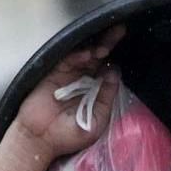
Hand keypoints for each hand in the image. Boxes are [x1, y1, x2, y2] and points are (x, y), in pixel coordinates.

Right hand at [13, 24, 126, 158]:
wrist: (41, 141)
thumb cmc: (69, 135)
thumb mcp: (97, 120)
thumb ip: (106, 97)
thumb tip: (114, 73)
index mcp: (95, 89)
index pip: (107, 68)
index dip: (116, 57)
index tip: (129, 44)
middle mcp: (82, 78)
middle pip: (98, 56)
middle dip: (109, 42)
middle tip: (120, 29)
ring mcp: (67, 75)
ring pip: (84, 55)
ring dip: (95, 49)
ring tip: (105, 47)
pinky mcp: (53, 73)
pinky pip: (66, 60)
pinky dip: (77, 56)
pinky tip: (87, 54)